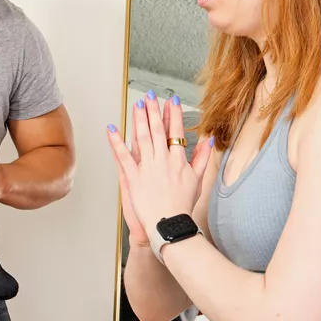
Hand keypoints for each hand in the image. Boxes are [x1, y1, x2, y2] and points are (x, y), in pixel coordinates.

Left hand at [106, 92, 213, 245]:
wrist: (170, 224)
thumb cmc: (183, 205)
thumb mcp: (198, 180)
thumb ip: (203, 158)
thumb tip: (209, 140)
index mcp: (178, 160)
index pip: (176, 131)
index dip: (174, 114)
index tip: (172, 100)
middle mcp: (163, 160)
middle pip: (157, 130)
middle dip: (154, 110)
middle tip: (150, 96)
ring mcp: (147, 168)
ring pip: (141, 137)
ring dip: (138, 119)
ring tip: (136, 104)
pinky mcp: (133, 177)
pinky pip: (123, 155)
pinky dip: (116, 141)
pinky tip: (112, 129)